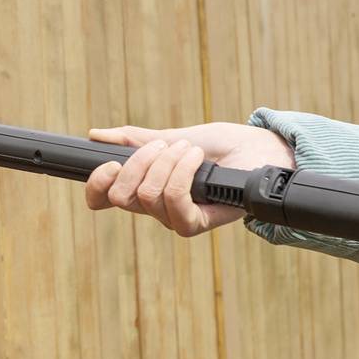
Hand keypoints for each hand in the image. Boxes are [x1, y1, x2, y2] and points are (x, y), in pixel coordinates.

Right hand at [84, 121, 296, 236]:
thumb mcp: (174, 136)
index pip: (103, 199)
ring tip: (189, 149)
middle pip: (122, 195)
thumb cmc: (224, 146)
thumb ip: (138, 139)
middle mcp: (155, 209)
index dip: (96, 186)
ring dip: (167, 161)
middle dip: (138, 162)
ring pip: (147, 194)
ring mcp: (175, 218)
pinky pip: (173, 200)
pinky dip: (182, 173)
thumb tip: (98, 135)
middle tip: (165, 145)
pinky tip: (196, 159)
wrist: (262, 151)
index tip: (107, 164)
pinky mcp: (197, 223)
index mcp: (144, 188)